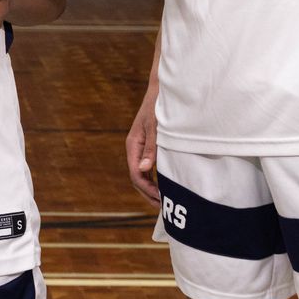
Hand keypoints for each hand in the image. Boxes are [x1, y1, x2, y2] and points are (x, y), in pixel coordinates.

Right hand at [125, 85, 158, 205]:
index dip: (147, 189)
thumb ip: (151, 148)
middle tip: (162, 207)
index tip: (160, 199)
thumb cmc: (159, 107)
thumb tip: (145, 169)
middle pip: (138, 177)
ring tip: (164, 200)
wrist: (162, 91)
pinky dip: (155, 178)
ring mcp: (141, 148)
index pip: (136, 174)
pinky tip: (165, 184)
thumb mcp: (156, 127)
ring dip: (151, 187)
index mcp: (133, 145)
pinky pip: (149, 167)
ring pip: (142, 174)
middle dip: (148, 193)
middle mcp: (135, 148)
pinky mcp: (149, 146)